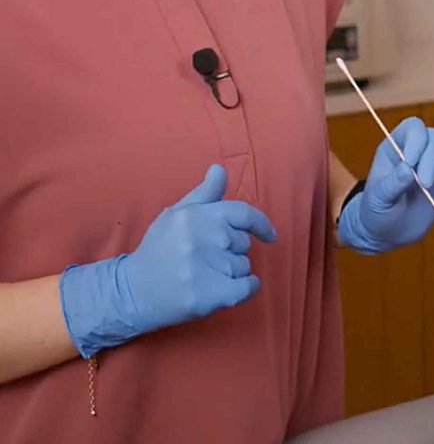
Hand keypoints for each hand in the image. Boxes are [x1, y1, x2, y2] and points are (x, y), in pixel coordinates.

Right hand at [60, 164, 277, 356]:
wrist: (131, 292)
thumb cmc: (157, 250)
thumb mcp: (176, 214)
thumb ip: (204, 193)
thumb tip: (220, 169)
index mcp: (199, 215)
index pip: (244, 214)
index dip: (261, 224)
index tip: (270, 235)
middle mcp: (207, 238)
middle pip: (243, 243)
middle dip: (231, 250)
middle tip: (205, 259)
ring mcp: (209, 268)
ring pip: (243, 266)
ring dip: (231, 271)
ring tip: (204, 275)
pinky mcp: (212, 296)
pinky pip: (248, 287)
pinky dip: (246, 288)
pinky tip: (231, 289)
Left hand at [336, 117, 433, 253]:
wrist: (392, 229)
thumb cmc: (379, 211)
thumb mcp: (378, 200)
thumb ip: (392, 184)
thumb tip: (408, 169)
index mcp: (393, 146)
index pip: (412, 127)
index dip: (417, 141)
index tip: (411, 165)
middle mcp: (415, 146)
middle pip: (433, 134)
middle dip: (432, 158)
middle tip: (425, 185)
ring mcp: (433, 155)